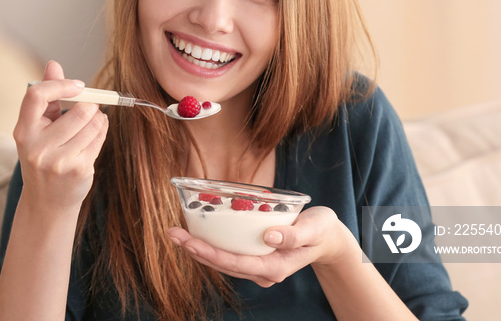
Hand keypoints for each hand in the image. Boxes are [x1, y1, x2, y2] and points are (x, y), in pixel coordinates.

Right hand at [13, 60, 108, 211]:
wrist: (47, 202)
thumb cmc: (43, 157)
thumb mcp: (38, 128)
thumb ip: (47, 97)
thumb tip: (53, 64)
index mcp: (23, 131)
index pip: (36, 95)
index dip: (60, 85)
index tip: (78, 86)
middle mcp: (37, 147)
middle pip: (79, 111)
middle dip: (90, 106)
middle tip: (90, 107)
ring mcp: (58, 161)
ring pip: (94, 124)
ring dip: (99, 119)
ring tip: (93, 122)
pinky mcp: (78, 171)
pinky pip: (100, 139)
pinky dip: (102, 131)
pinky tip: (96, 134)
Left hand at [167, 206, 354, 286]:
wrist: (328, 239)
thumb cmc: (321, 230)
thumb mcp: (313, 228)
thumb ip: (292, 234)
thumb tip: (267, 236)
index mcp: (274, 267)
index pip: (234, 263)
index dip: (209, 253)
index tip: (188, 240)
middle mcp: (263, 272)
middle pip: (223, 264)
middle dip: (195, 249)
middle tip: (172, 232)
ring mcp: (259, 267)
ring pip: (223, 262)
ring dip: (200, 248)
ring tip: (178, 233)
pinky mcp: (256, 259)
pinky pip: (229, 255)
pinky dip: (212, 245)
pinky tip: (199, 234)